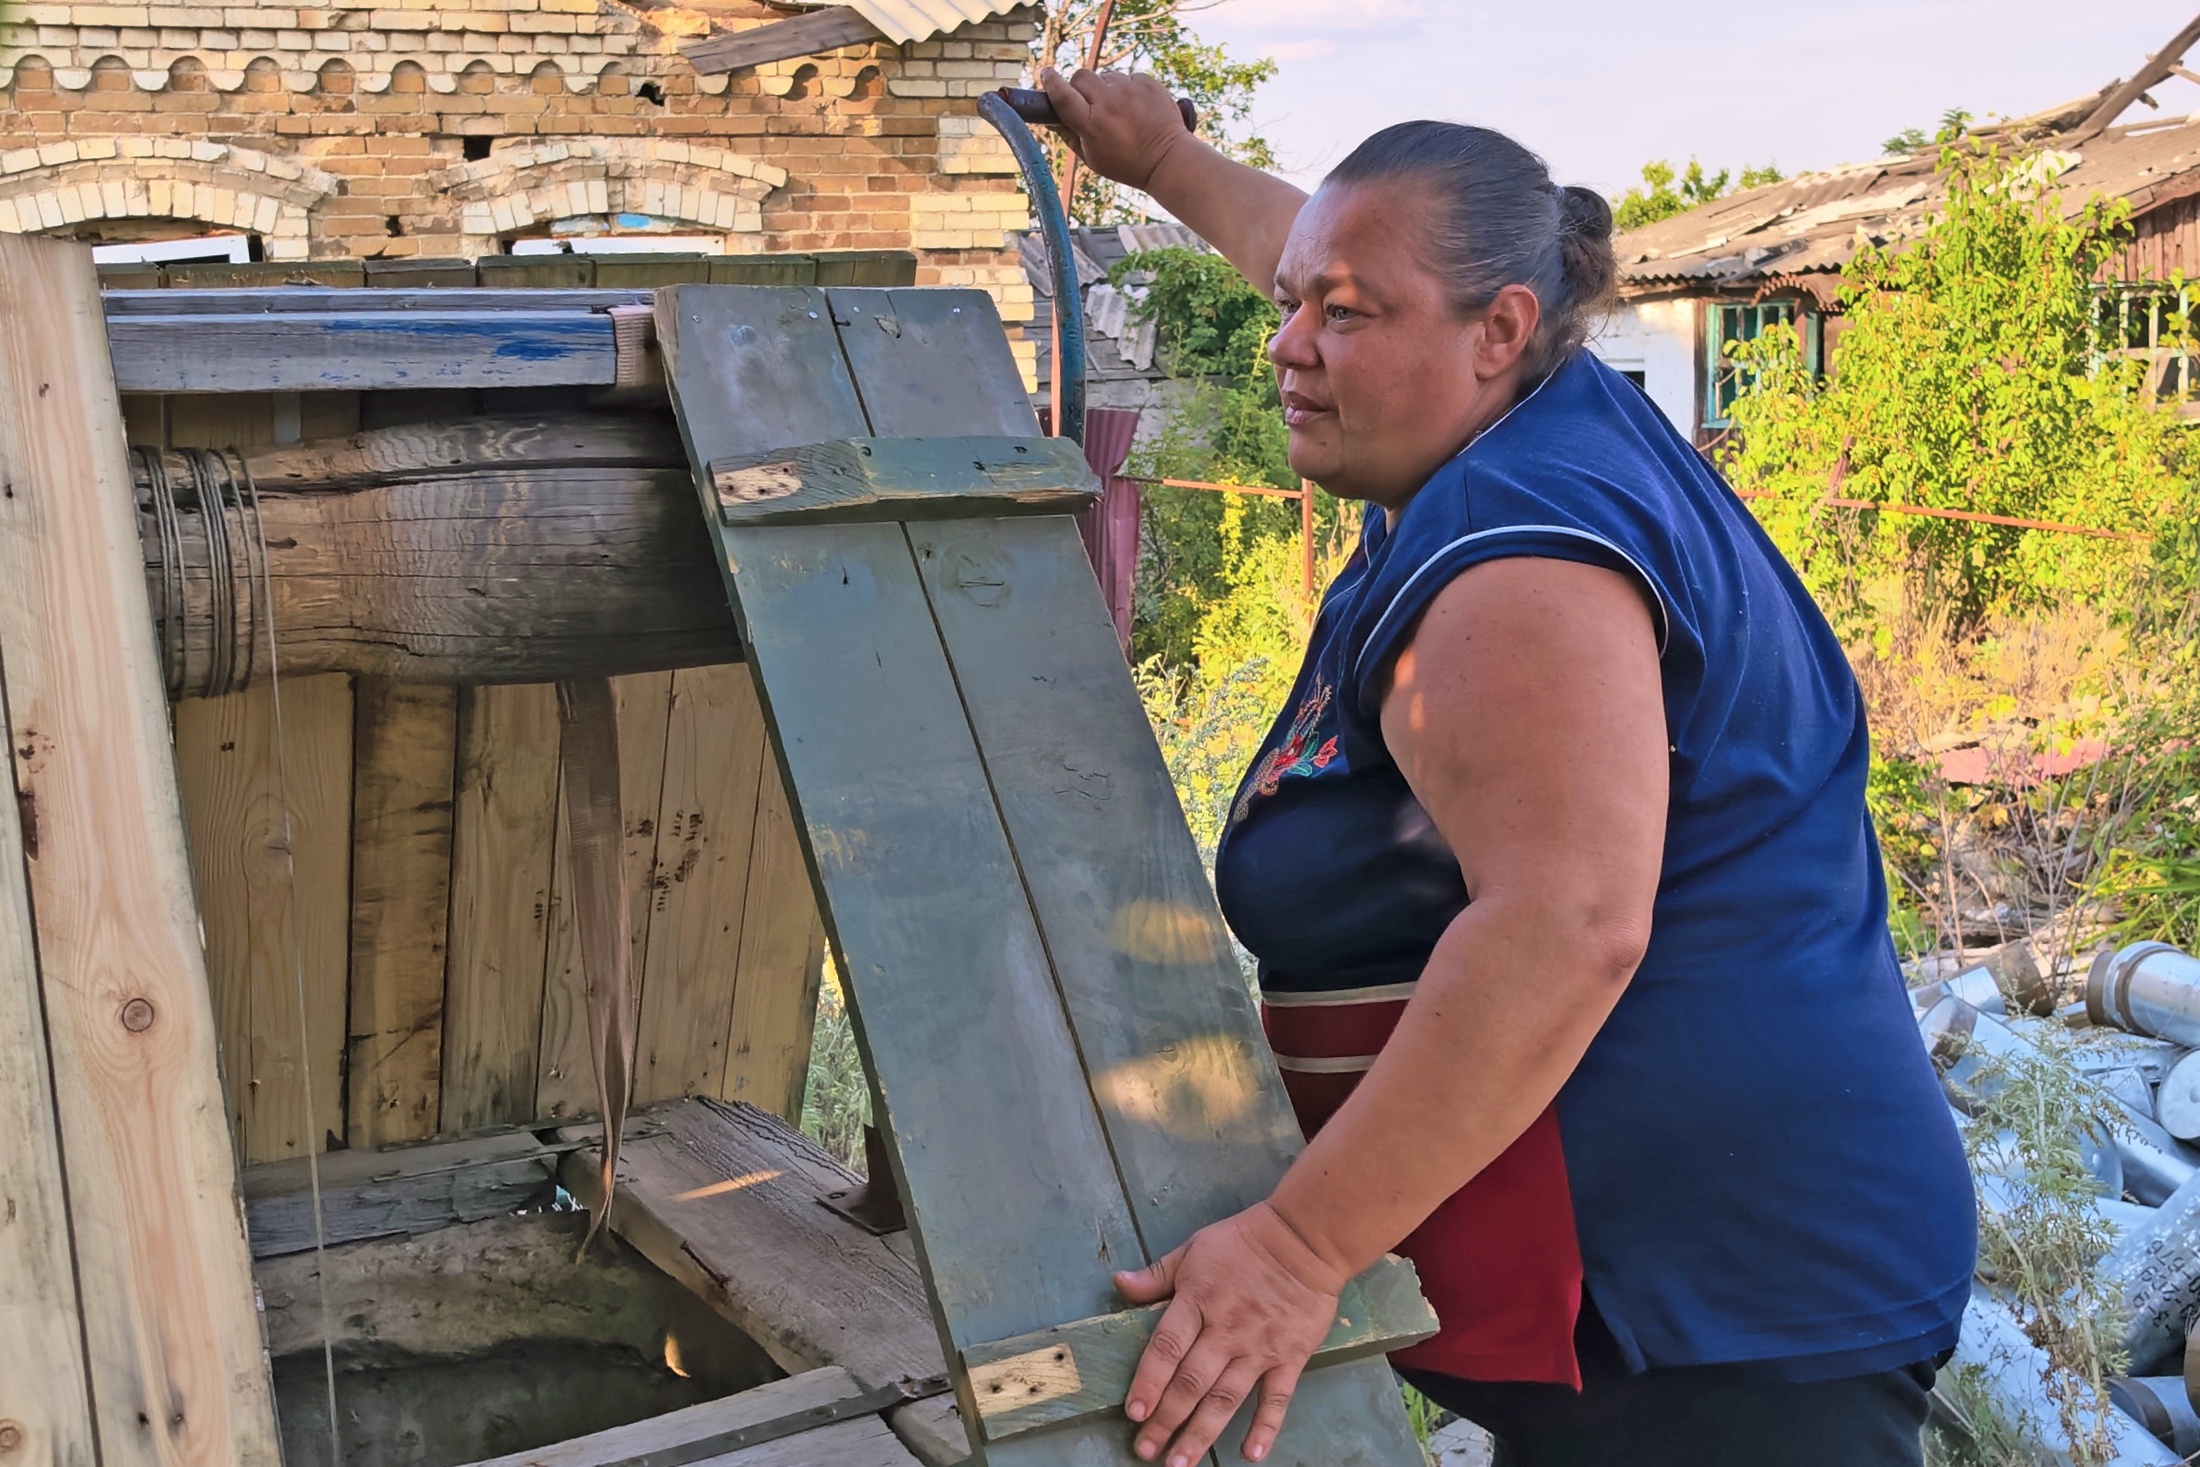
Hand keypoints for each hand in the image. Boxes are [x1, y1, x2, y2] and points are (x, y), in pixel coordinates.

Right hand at [1040, 66, 1197, 192]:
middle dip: (1080, 87)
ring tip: (1119, 110)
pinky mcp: (1148, 83)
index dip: (1051, 82)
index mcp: (1092, 124)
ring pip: (1106, 76)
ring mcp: (1130, 90)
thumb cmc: (1126, 163)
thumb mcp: (1092, 157)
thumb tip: (1050, 119)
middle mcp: (1109, 103)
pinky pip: (1128, 77)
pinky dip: (1128, 89)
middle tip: (1090, 103)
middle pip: (1082, 77)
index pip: (1063, 95)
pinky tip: (1135, 107)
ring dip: (1107, 89)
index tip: (1046, 73)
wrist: (1167, 159)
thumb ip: (1069, 135)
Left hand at [1115, 1202, 1348, 1464]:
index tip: (1133, 1413)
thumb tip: (1118, 1283)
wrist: (1304, 1239)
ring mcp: (1258, 1348)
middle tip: (1146, 1450)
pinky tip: (1251, 1453)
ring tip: (1180, 1463)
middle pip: (1191, 1382)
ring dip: (1201, 1433)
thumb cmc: (1244, 1242)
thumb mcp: (1193, 1250)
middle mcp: (1225, 1330)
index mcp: (1198, 1301)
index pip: (1166, 1348)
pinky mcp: (1290, 1357)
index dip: (1148, 1382)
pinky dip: (1265, 1426)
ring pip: (1226, 1398)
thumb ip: (1156, 1275)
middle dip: (1166, 1420)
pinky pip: (1277, 1397)